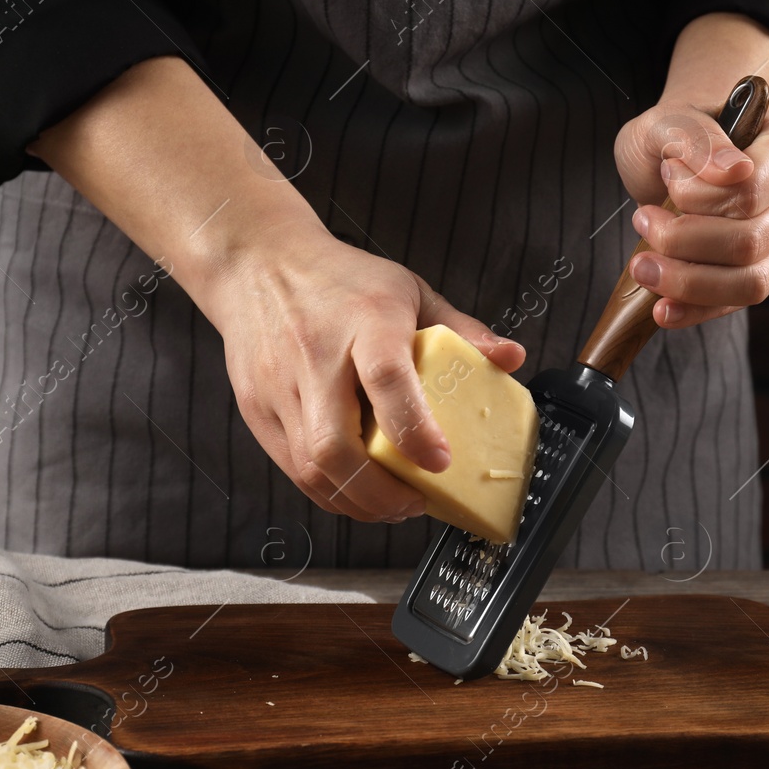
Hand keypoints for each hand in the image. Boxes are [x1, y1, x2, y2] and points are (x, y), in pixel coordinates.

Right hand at [29, 56, 524, 523]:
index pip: (386, 380)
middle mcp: (316, 357)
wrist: (258, 263)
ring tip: (393, 504)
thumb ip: (462, 329)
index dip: (414, 429)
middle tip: (418, 501)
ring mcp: (280, 387)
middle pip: (336, 445)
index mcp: (364, 322)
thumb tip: (511, 359)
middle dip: (382, 493)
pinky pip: (293, 470)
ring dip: (357, 502)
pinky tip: (358, 492)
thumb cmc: (342, 281)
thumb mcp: (410, 290)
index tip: (441, 461)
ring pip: (311, 468)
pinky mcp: (257, 410)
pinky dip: (329, 492)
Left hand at [612, 101, 768, 327]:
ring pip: (750, 282)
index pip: (752, 189)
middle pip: (751, 240)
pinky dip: (694, 311)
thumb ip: (699, 137)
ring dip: (688, 281)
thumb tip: (734, 170)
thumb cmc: (676, 136)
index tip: (667, 175)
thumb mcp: (672, 120)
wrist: (668, 160)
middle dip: (684, 240)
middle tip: (641, 220)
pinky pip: (734, 305)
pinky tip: (661, 309)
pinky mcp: (758, 275)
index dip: (700, 195)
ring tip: (642, 266)